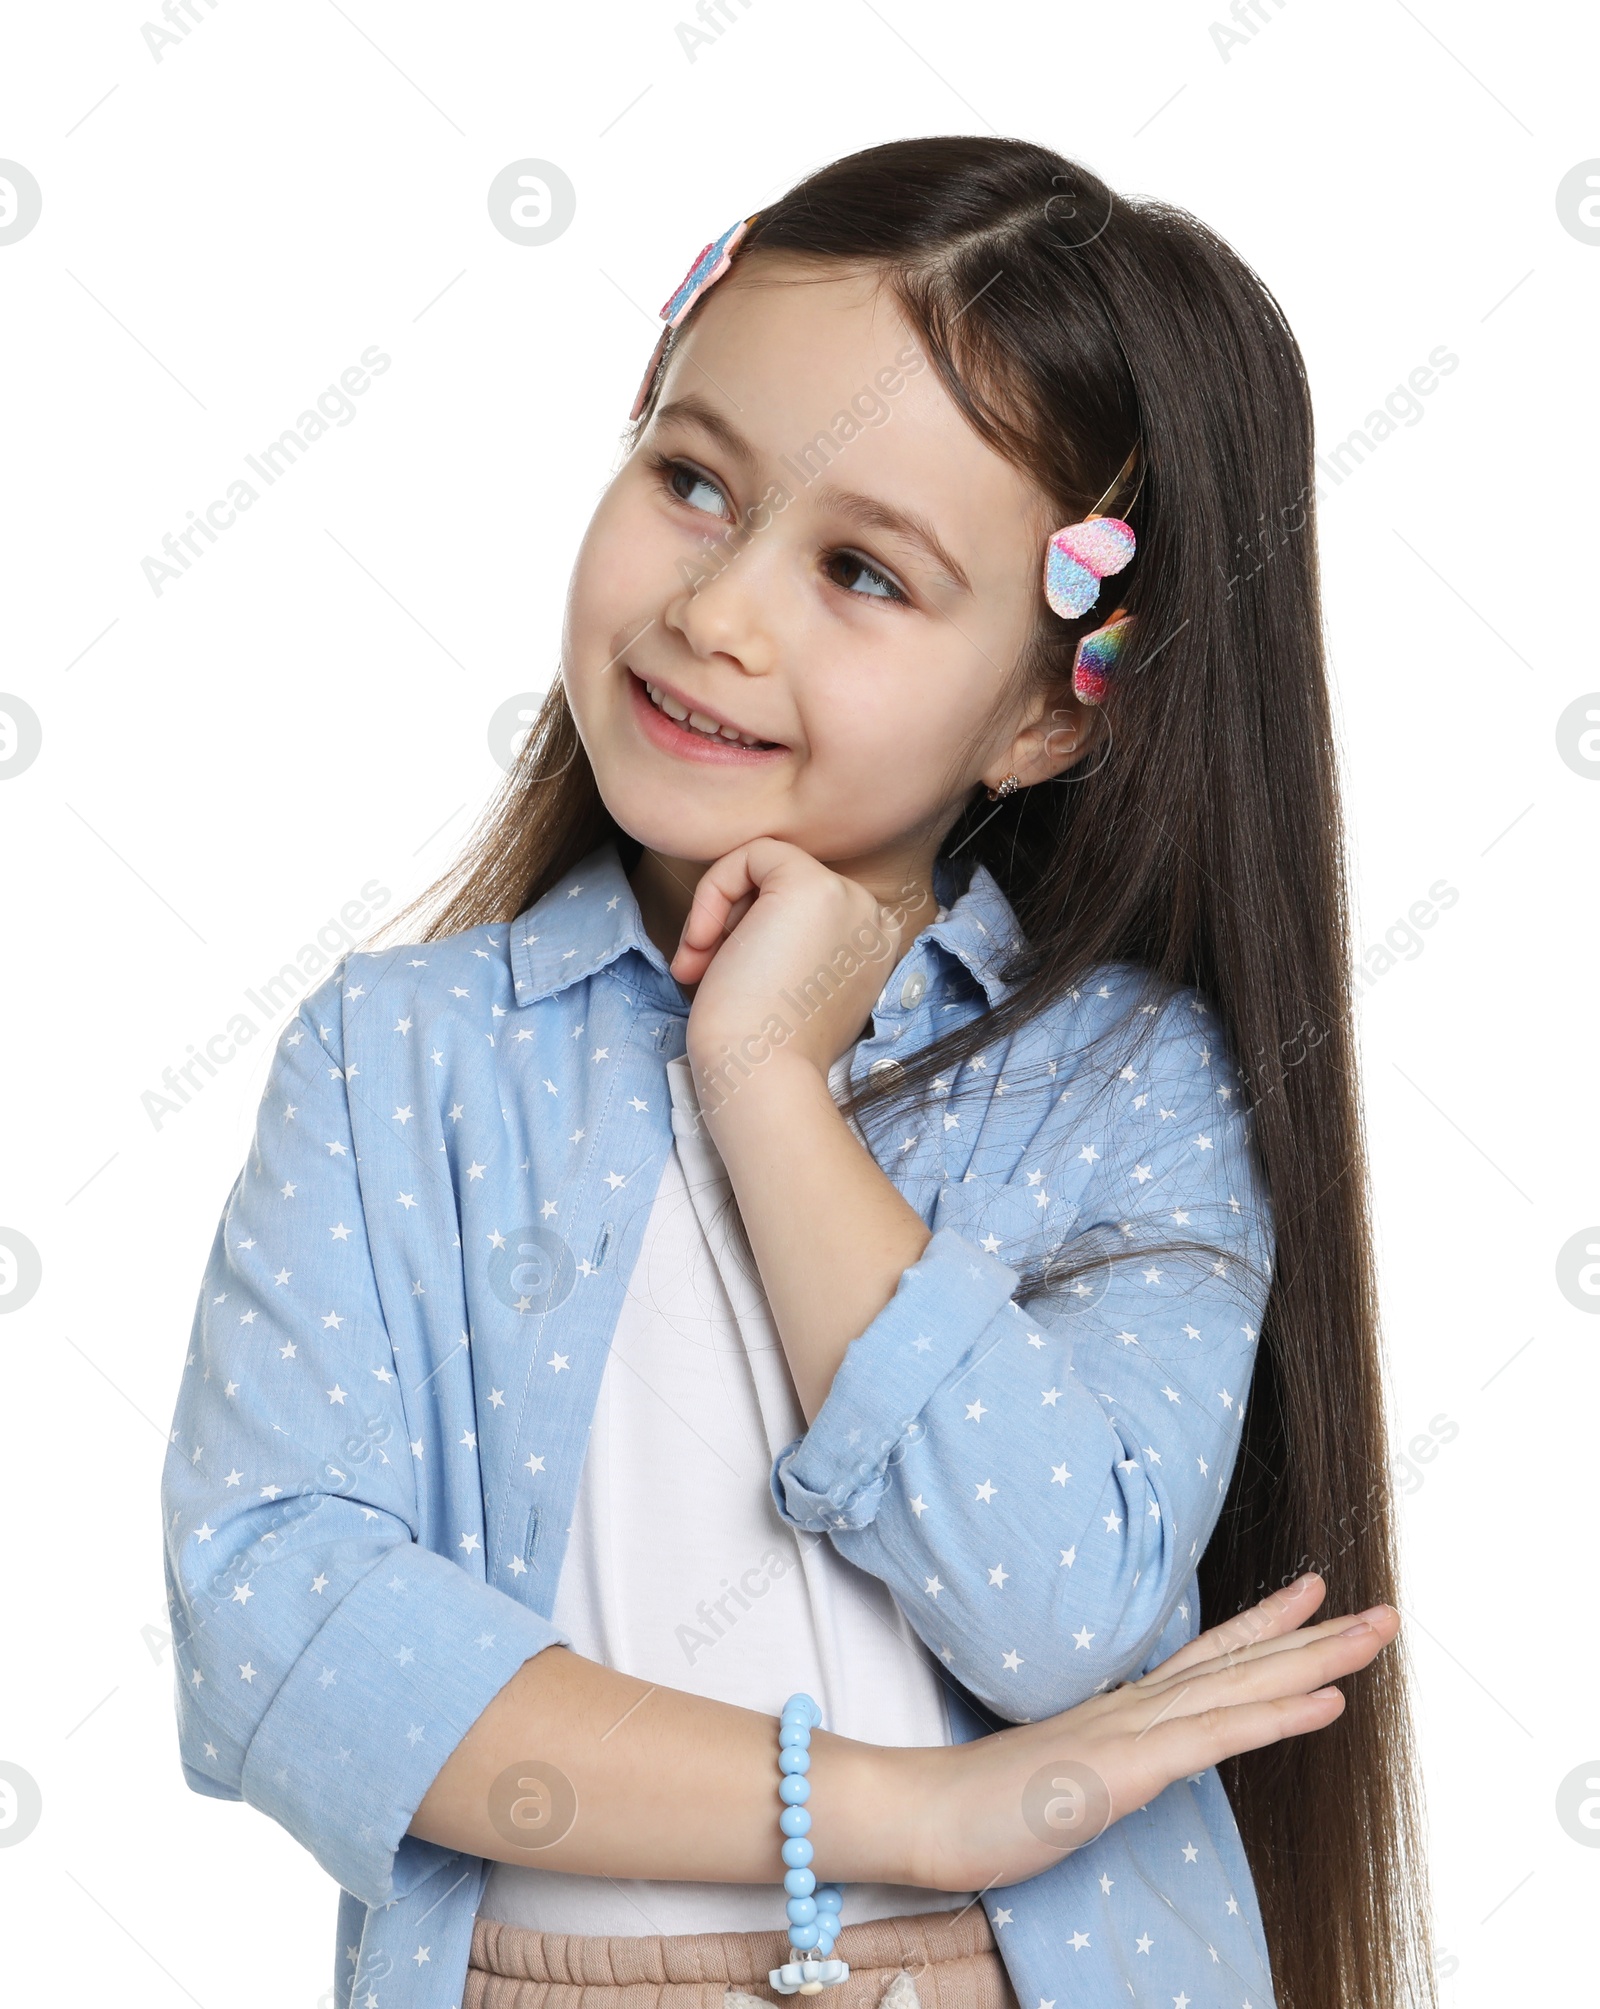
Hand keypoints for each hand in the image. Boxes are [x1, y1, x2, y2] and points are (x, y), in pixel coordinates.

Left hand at [672, 839, 929, 1081]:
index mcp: (874, 949)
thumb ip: (791, 950)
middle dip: (732, 926)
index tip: (723, 979)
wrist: (762, 1076)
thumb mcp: (791, 990)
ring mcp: (848, 898)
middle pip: (784, 890)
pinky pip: (750, 855)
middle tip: (700, 972)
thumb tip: (749, 921)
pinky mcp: (809, 884)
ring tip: (695, 967)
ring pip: (766, 871)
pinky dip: (713, 891)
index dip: (754, 937)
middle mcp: (872, 919)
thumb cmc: (764, 1050)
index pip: (804, 915)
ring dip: (718, 916)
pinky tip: (699, 941)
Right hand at [908, 1574, 1397, 1891]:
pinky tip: (1329, 1700)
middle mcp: (1136, 1705)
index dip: (1265, 1625)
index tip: (1312, 1594)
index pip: (1207, 1658)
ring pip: (1243, 1685)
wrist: (926, 1811)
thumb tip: (1131, 1764)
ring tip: (1375, 1636)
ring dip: (1318, 1659)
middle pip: (1241, 1662)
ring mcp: (1134, 1730)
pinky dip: (1278, 1714)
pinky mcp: (1129, 1767)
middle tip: (1382, 1612)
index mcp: (1122, 1710)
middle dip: (1315, 1634)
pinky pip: (1217, 1736)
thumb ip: (1105, 1761)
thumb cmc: (985, 1804)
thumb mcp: (1062, 1778)